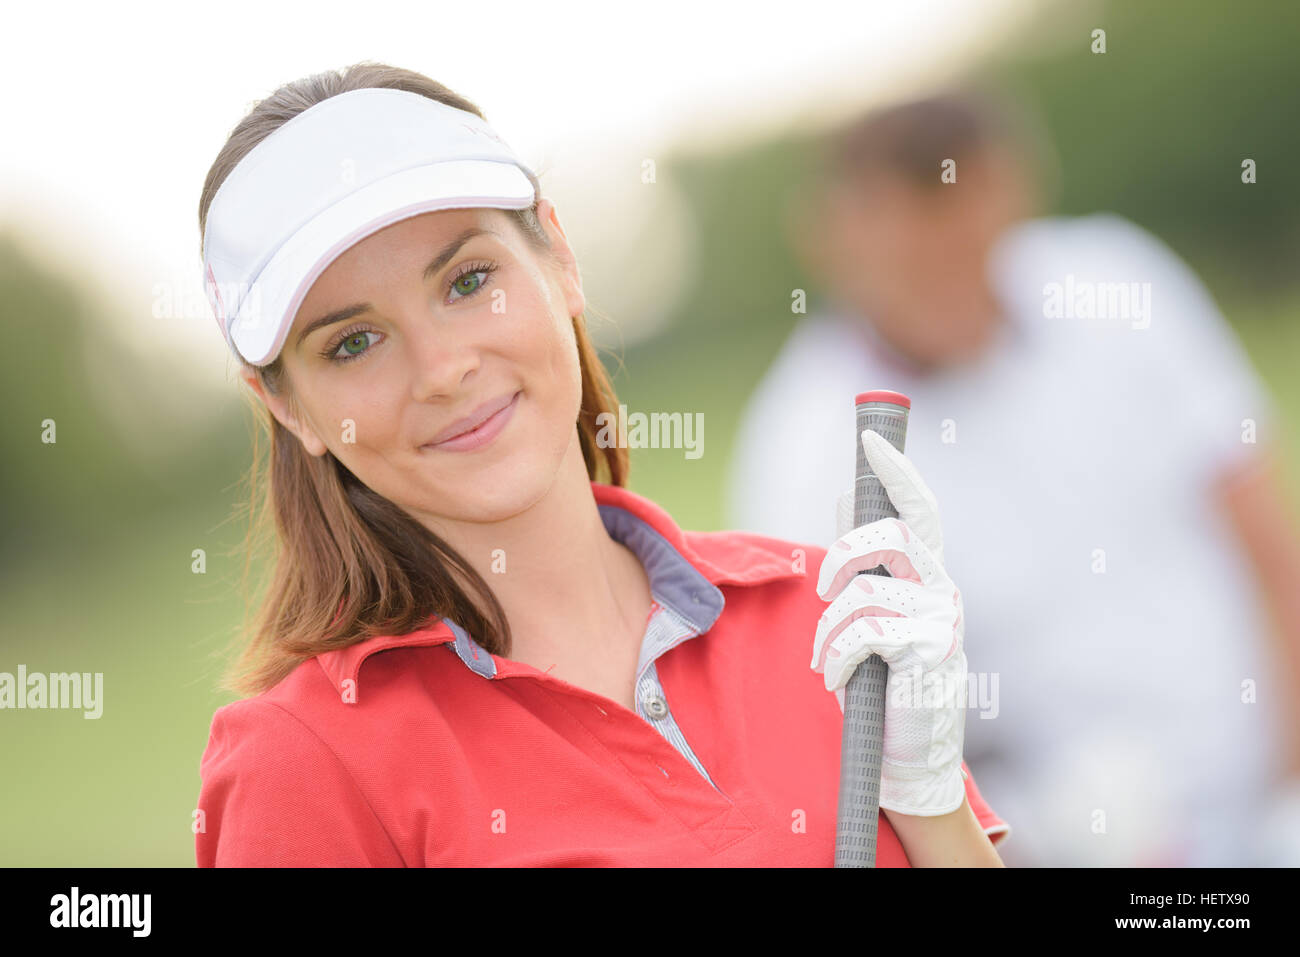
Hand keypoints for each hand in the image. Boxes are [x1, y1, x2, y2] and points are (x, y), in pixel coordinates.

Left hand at [811, 428, 967, 815]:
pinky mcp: (930, 652)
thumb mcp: (872, 617)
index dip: (898, 472)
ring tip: (829, 661)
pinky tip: (839, 681)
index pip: (921, 510)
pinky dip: (836, 657)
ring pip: (864, 592)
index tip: (872, 439)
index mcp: (929, 578)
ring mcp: (943, 621)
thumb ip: (864, 564)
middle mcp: (944, 592)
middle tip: (824, 587)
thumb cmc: (886, 687)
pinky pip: (863, 633)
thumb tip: (846, 498)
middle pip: (892, 536)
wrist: (907, 763)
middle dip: (844, 554)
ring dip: (830, 629)